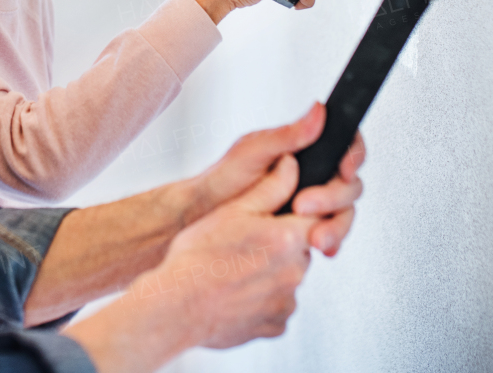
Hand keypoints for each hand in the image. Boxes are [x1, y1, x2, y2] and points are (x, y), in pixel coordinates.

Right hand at [136, 155, 326, 348]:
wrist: (177, 306)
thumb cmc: (198, 257)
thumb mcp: (233, 210)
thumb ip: (271, 187)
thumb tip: (292, 166)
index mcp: (288, 238)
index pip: (315, 218)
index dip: (297, 214)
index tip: (276, 218)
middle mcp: (295, 272)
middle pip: (300, 249)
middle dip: (280, 244)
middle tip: (245, 244)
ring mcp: (286, 302)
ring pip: (288, 278)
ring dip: (271, 272)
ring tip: (235, 269)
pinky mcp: (275, 325)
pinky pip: (277, 305)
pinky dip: (262, 299)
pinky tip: (237, 291)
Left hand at [187, 102, 363, 251]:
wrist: (204, 216)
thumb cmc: (223, 178)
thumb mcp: (254, 151)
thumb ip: (288, 135)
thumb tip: (318, 110)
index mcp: (304, 149)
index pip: (344, 145)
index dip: (353, 155)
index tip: (343, 169)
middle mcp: (313, 174)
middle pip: (349, 184)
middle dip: (335, 198)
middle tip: (304, 205)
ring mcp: (312, 201)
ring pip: (344, 211)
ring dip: (336, 225)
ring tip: (315, 237)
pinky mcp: (307, 227)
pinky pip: (331, 233)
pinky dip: (330, 241)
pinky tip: (319, 247)